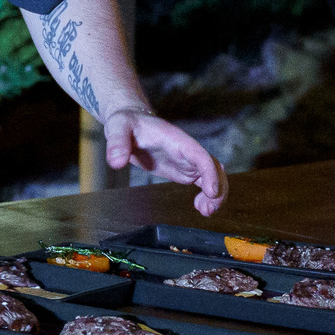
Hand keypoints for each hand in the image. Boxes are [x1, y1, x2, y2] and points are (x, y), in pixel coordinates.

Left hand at [105, 108, 227, 216]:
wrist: (130, 122)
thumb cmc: (126, 122)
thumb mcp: (118, 127)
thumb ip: (117, 142)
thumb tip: (116, 162)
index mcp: (177, 140)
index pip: (201, 156)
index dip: (210, 173)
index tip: (211, 192)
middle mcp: (187, 151)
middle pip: (215, 168)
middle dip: (218, 188)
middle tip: (207, 210)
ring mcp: (188, 161)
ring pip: (214, 177)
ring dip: (216, 195)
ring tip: (205, 212)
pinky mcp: (184, 170)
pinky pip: (205, 182)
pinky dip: (208, 196)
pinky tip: (200, 207)